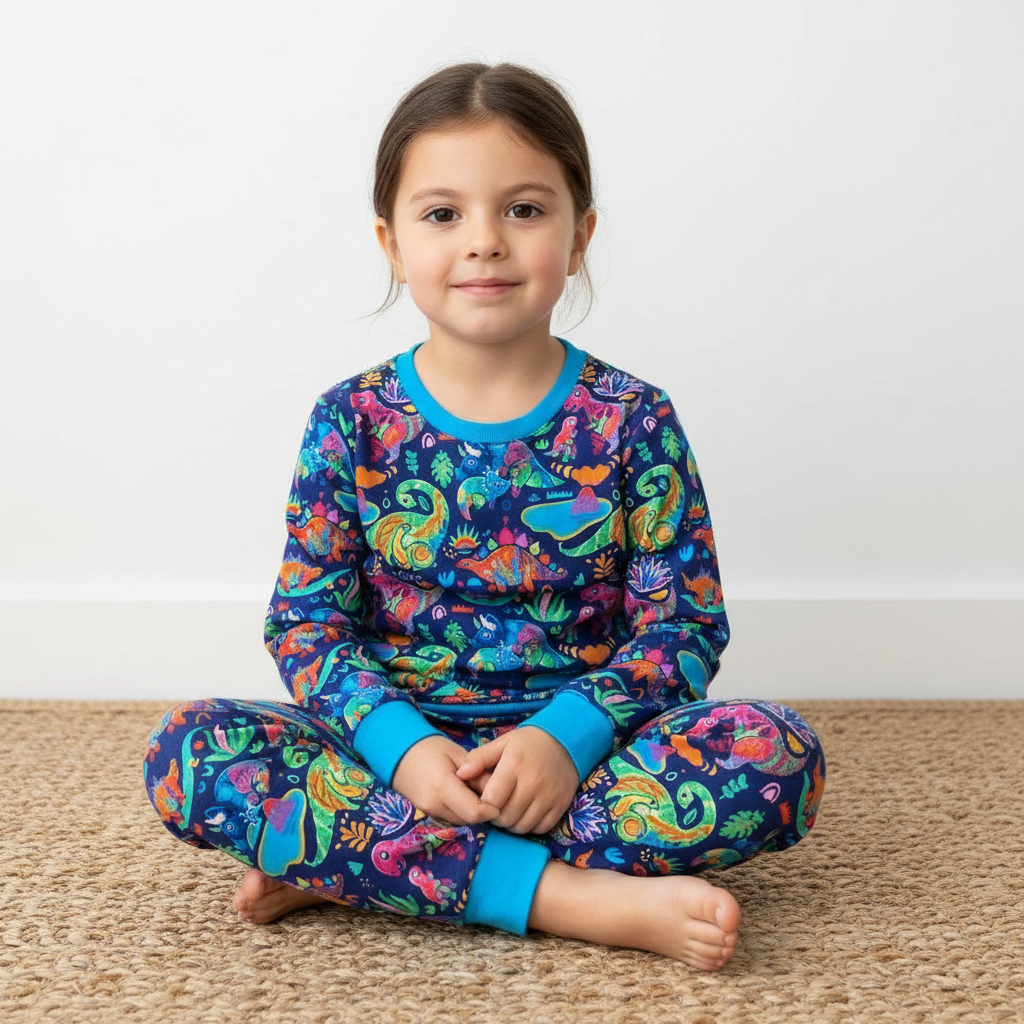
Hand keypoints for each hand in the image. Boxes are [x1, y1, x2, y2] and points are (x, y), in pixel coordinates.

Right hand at [391, 735, 499, 826]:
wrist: (398, 752)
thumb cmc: (430, 748)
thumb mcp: (458, 754)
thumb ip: (478, 774)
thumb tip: (497, 792)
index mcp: (443, 787)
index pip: (475, 812)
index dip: (491, 808)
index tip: (500, 796)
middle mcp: (435, 805)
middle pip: (469, 819)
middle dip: (483, 809)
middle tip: (489, 790)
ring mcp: (428, 811)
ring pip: (461, 821)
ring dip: (472, 810)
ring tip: (473, 789)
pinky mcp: (427, 813)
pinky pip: (451, 818)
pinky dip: (461, 810)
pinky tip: (462, 793)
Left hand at [455, 727, 578, 834]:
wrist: (566, 742)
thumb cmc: (528, 744)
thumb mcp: (503, 743)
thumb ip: (479, 758)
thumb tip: (459, 774)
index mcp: (514, 765)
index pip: (492, 800)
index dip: (483, 805)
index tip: (483, 800)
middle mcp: (533, 782)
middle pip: (506, 817)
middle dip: (496, 816)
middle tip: (496, 806)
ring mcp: (549, 796)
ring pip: (522, 827)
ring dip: (512, 823)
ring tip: (510, 809)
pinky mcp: (561, 805)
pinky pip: (540, 828)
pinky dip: (530, 825)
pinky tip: (526, 812)